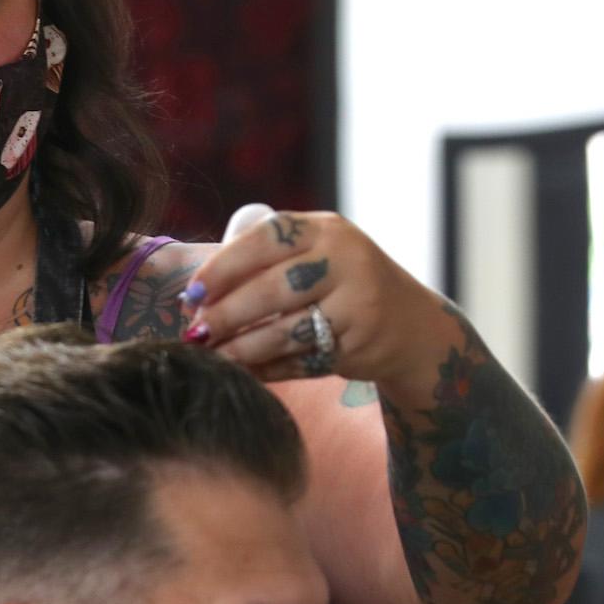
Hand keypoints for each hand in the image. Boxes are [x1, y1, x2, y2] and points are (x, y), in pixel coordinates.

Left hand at [183, 209, 458, 385]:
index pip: (264, 240)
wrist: (411, 326)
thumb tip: (196, 296)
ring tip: (212, 358)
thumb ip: (264, 265)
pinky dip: (270, 369)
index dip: (223, 267)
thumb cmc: (341, 287)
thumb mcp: (314, 257)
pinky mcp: (361, 341)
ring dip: (242, 349)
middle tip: (196, 332)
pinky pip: (303, 360)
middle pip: (272, 288)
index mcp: (323, 230)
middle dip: (227, 314)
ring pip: (286, 330)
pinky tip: (246, 373)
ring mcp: (357, 300)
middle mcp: (344, 258)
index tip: (192, 294)